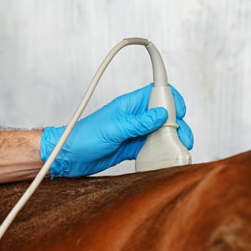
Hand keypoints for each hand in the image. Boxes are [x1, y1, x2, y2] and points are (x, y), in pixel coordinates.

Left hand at [40, 84, 192, 176]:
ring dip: (171, 140)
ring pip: (160, 133)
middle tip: (182, 138)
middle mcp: (134, 118)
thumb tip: (162, 114)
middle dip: (177, 124)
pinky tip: (164, 158)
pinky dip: (159, 153)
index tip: (179, 112)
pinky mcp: (130, 148)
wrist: (69, 157)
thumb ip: (139, 123)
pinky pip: (151, 148)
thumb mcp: (113, 128)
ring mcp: (133, 133)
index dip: (171, 99)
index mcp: (129, 105)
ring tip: (177, 150)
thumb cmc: (83, 137)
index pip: (156, 93)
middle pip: (164, 115)